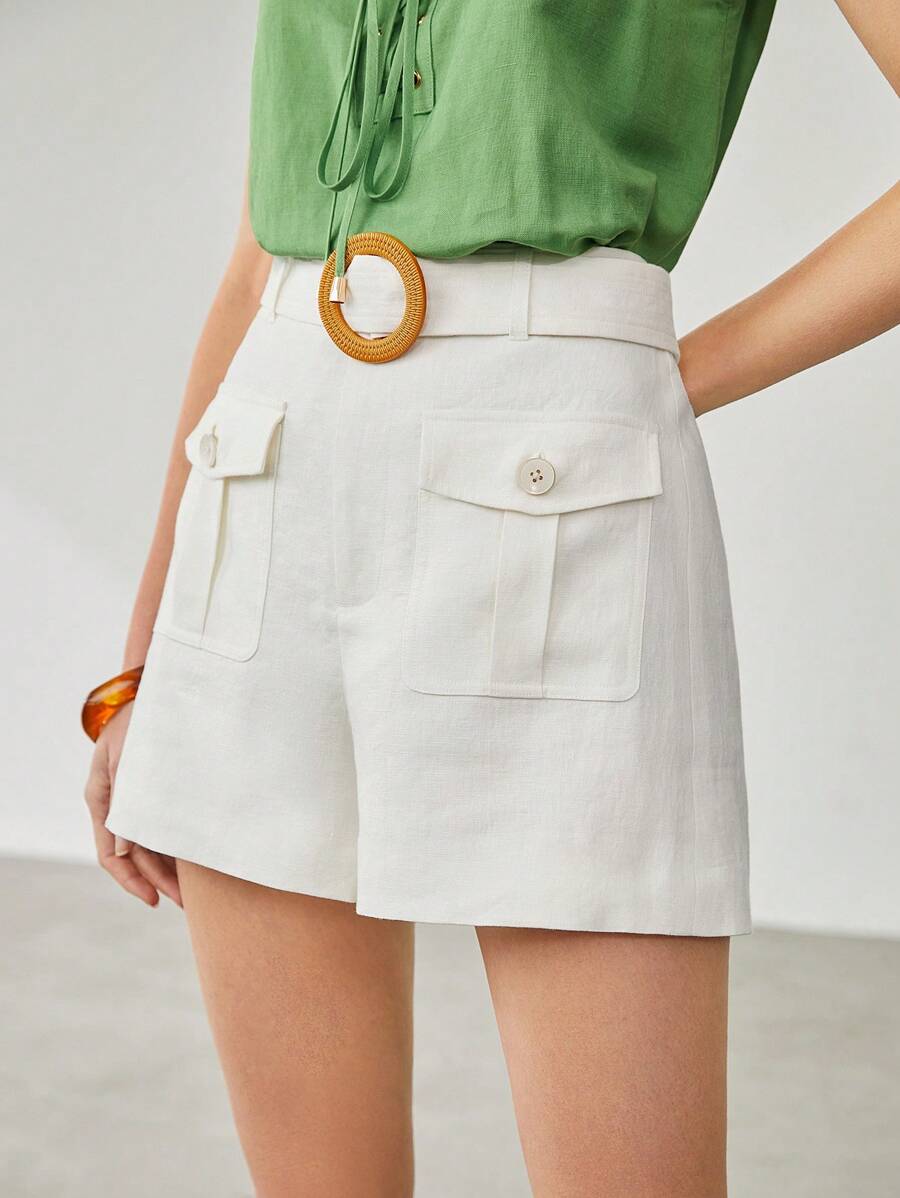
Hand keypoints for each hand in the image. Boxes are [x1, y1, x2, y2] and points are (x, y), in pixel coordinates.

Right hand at [83, 706, 181, 907]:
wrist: (151, 690)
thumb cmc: (139, 719)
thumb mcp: (127, 757)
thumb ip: (125, 799)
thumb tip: (125, 848)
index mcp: (102, 799)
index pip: (112, 855)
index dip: (132, 881)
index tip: (155, 899)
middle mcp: (118, 805)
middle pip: (136, 855)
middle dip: (159, 881)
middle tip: (186, 903)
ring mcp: (137, 799)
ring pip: (151, 844)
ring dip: (171, 867)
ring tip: (196, 890)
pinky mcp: (156, 790)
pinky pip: (164, 825)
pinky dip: (177, 843)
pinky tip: (198, 857)